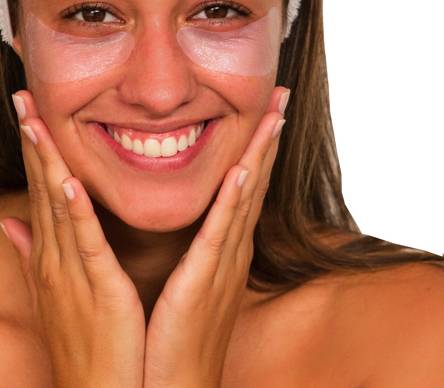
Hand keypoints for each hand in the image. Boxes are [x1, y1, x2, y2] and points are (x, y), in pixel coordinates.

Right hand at [1, 90, 145, 387]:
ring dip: (46, 161)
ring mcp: (71, 271)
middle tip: (21, 97)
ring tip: (34, 121)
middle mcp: (54, 257)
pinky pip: (85, 242)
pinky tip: (68, 180)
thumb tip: (9, 221)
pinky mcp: (97, 288)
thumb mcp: (53, 291)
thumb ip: (31, 251)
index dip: (31, 150)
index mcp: (51, 254)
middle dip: (30, 142)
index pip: (38, 190)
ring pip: (56, 205)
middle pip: (40, 188)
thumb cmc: (83, 340)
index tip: (27, 113)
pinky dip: (74, 210)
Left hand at [143, 87, 288, 387]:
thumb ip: (190, 244)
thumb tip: (187, 216)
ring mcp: (223, 263)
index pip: (243, 184)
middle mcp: (230, 248)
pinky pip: (221, 232)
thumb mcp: (183, 278)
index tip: (263, 109)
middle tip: (281, 95)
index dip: (255, 145)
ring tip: (273, 114)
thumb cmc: (172, 333)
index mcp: (222, 246)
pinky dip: (235, 199)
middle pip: (255, 181)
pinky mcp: (205, 280)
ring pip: (246, 197)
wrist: (171, 387)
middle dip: (268, 137)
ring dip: (260, 154)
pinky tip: (243, 169)